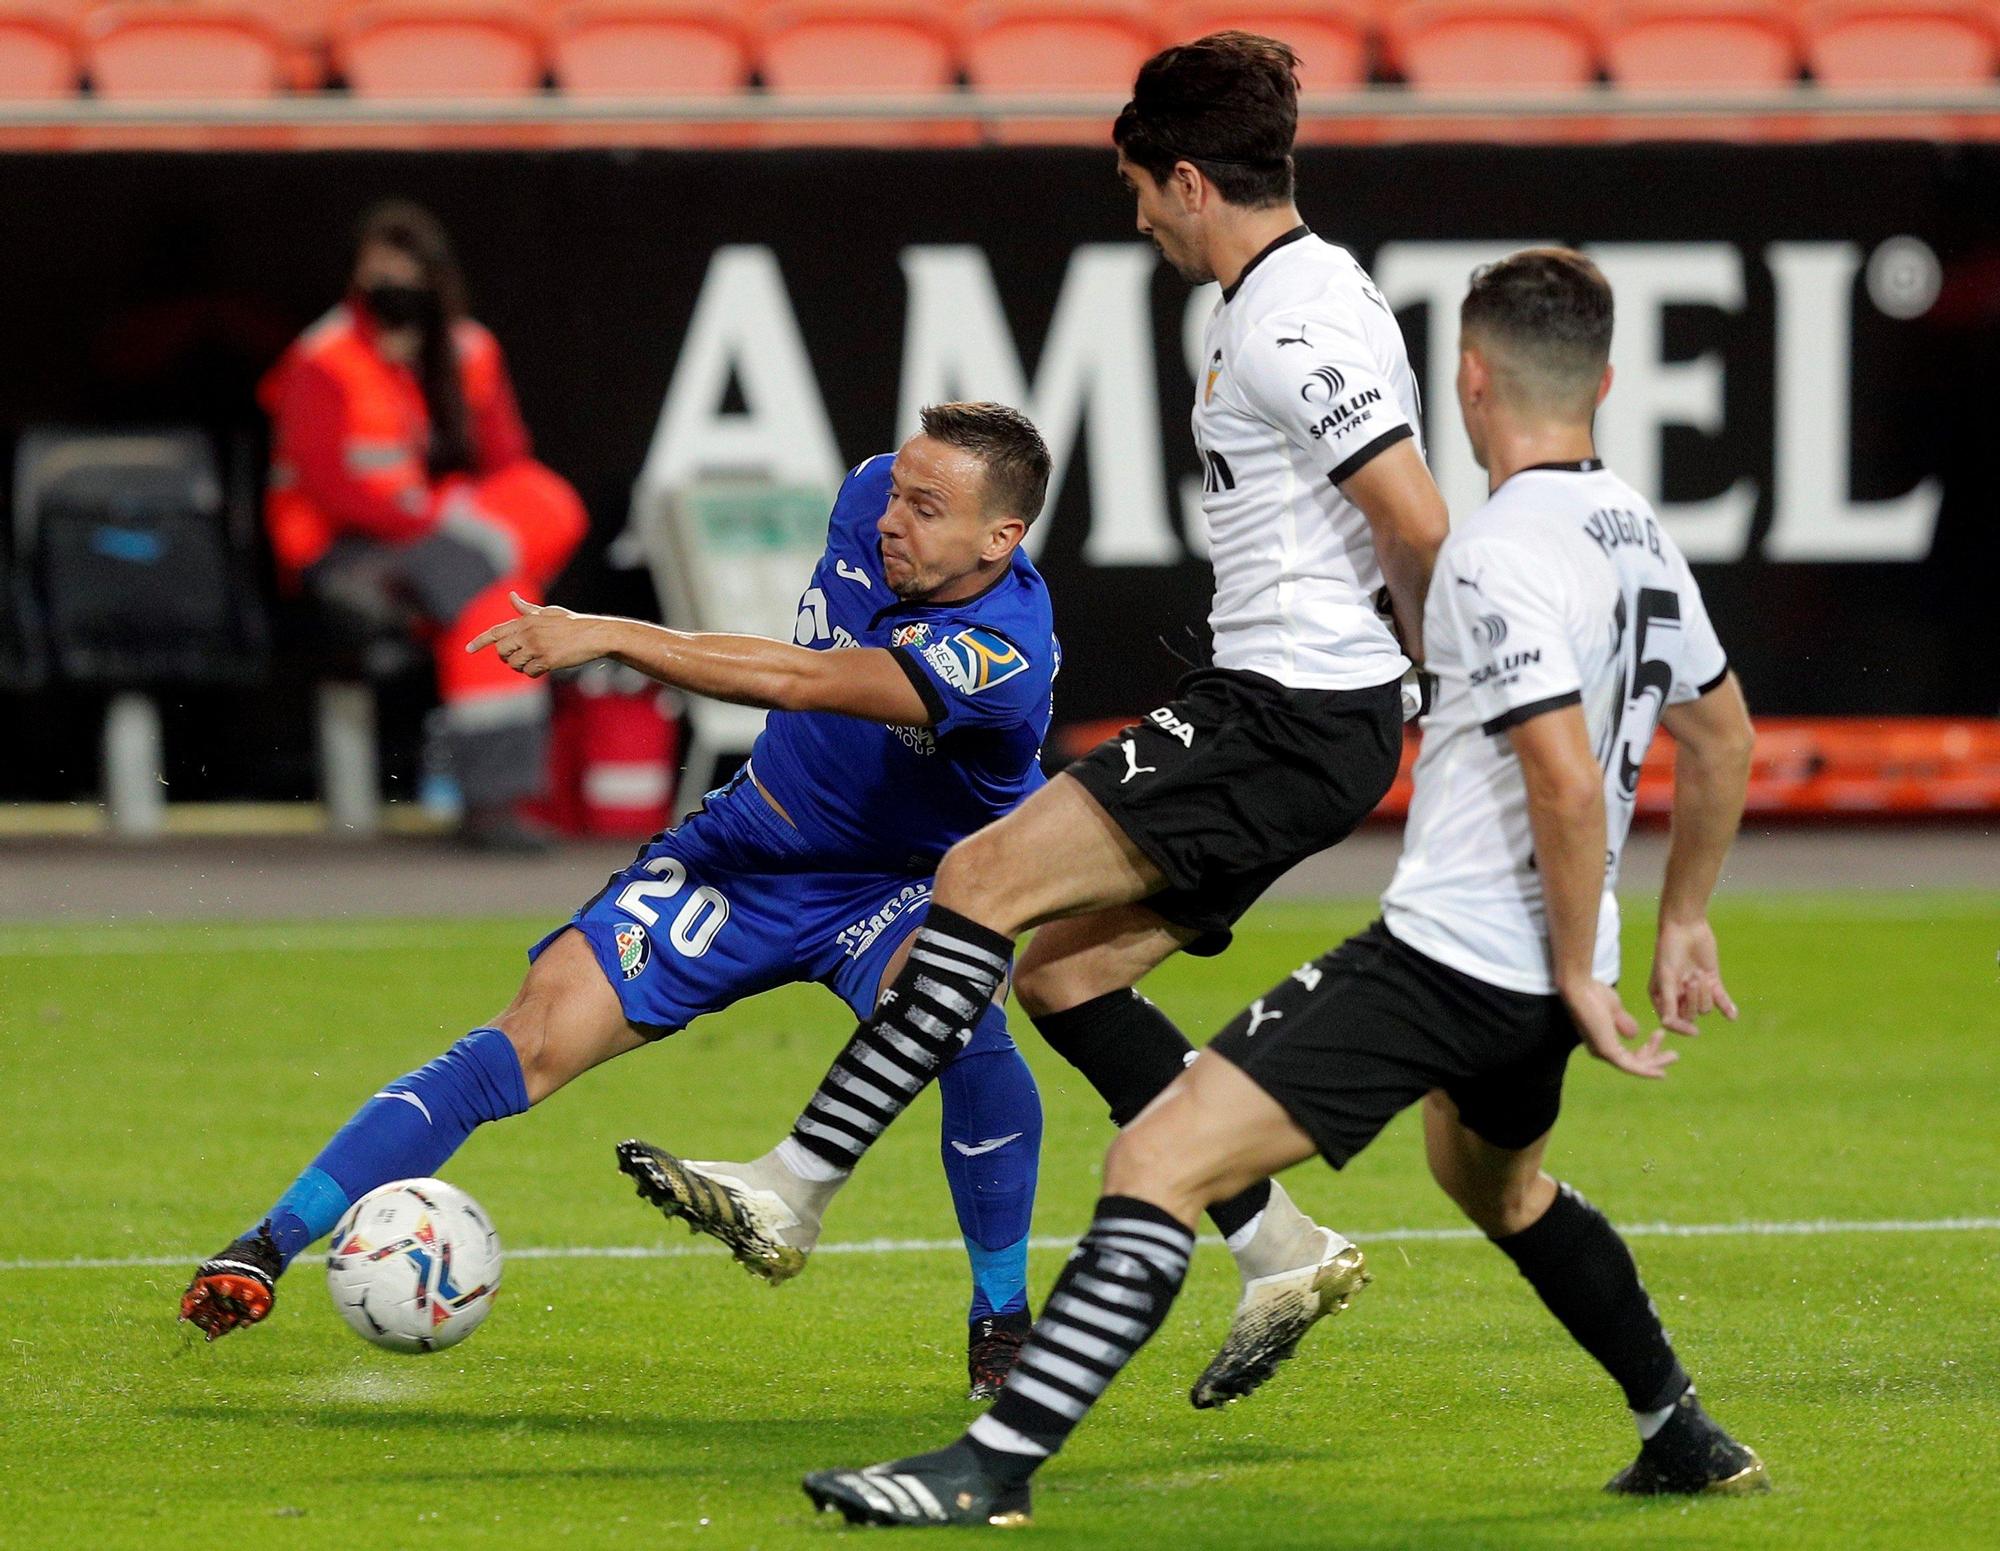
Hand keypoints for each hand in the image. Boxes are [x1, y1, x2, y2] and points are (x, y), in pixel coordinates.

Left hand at [465, 592, 610, 678]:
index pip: (496, 631)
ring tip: (535, 662)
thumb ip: (527, 609)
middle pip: (502, 651)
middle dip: (507, 658)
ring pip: (514, 664)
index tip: (467, 649)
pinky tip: (544, 668)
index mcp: (526, 620)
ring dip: (522, 667)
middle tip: (520, 658)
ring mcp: (537, 646)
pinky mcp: (547, 659)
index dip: (480, 641)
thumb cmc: (572, 623)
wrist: (594, 635)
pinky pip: (529, 672)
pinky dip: (534, 673)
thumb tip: (512, 596)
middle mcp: (528, 633)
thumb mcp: (548, 612)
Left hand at [1560, 976, 1677, 1079]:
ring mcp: (1603, 1053)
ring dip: (1656, 1063)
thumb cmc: (1593, 993)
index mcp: (1602, 1041)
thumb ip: (1624, 1023)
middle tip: (1674, 1055)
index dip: (1647, 1050)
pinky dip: (1647, 1071)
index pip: (1628, 1054)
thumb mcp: (1614, 1010)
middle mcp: (1601, 1051)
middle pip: (1633, 1062)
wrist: (1581, 987)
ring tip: (1675, 1056)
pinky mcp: (1607, 1051)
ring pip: (1635, 1066)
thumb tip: (1634, 1034)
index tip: (1660, 1036)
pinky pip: (1630, 1067)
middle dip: (1654, 1058)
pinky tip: (1661, 1073)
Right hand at [1649, 916, 1739, 1036]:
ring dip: (1705, 992)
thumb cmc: (1669, 950)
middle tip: (1692, 979)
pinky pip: (1721, 1000)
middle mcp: (1677, 996)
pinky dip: (1727, 1008)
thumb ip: (1668, 1002)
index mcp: (1661, 996)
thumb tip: (1668, 1025)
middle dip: (1693, 999)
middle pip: (1690, 1015)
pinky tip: (1733, 1016)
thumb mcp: (1666, 977)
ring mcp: (1695, 989)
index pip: (1671, 1022)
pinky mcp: (1712, 981)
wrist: (1685, 927)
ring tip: (1699, 973)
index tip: (1694, 1032)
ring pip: (1705, 1007)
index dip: (1682, 1028)